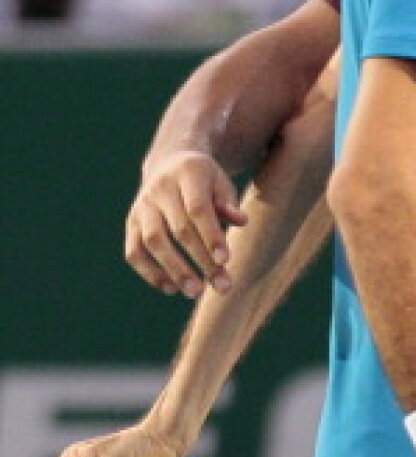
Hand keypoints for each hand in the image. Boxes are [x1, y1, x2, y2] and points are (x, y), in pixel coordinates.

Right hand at [125, 150, 246, 295]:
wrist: (170, 164)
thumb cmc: (205, 182)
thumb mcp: (221, 184)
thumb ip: (229, 203)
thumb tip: (241, 221)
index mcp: (187, 173)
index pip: (198, 209)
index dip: (211, 236)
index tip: (225, 261)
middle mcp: (160, 188)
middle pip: (179, 229)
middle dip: (201, 260)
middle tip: (222, 285)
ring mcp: (142, 206)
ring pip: (153, 241)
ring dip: (174, 270)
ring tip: (195, 292)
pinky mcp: (131, 223)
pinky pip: (134, 251)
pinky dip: (150, 272)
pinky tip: (171, 288)